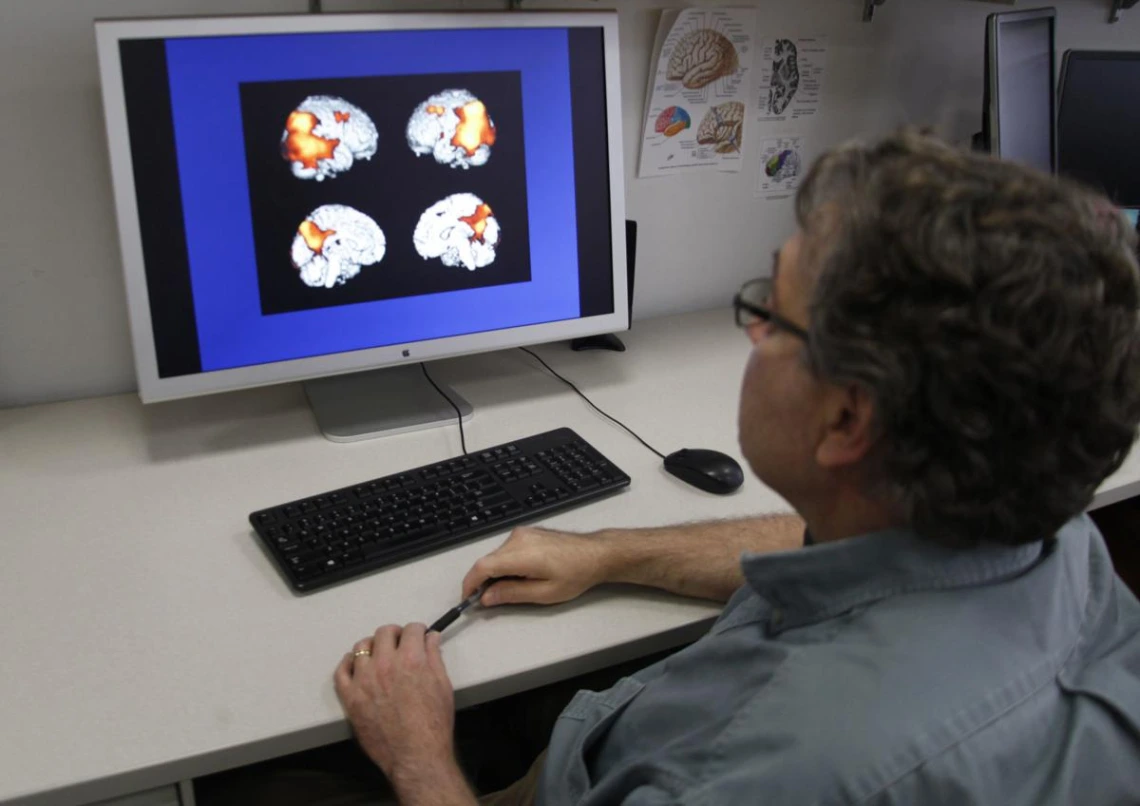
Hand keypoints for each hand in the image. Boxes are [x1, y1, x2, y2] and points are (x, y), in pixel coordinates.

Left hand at [334, 623, 455, 781]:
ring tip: (379, 655)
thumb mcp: (443, 685)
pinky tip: (355, 664)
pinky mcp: (350, 697)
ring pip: (361, 647)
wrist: (415, 755)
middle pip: (384, 633)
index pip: (410, 629)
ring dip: (373, 647)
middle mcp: (385, 664)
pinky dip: (348, 663)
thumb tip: (430, 638)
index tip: (417, 636)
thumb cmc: (433, 723)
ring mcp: (364, 680)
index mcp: (411, 659)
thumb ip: (434, 656)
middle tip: (400, 643)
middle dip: (395, 634)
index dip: (417, 631)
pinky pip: (341, 670)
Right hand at [461, 525, 606, 606]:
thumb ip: (511, 594)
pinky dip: (505, 563)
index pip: (482, 567)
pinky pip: (506, 549)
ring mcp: (522, 533)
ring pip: (496, 555)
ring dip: (495, 572)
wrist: (596, 553)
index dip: (470, 584)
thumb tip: (487, 597)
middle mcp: (517, 539)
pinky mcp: (527, 533)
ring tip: (513, 588)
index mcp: (521, 554)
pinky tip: (519, 574)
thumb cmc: (575, 573)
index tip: (467, 598)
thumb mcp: (544, 593)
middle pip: (487, 561)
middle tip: (490, 600)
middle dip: (484, 581)